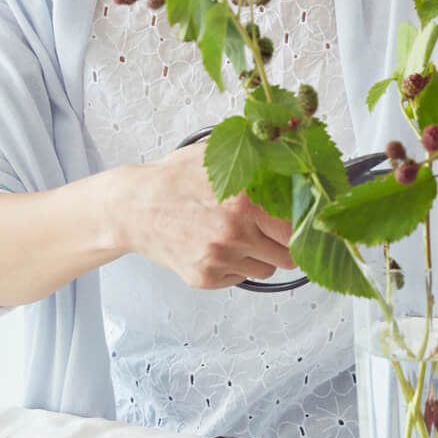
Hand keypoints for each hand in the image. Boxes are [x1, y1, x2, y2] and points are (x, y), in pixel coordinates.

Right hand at [124, 143, 295, 288]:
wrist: (132, 207)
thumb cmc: (173, 180)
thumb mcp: (216, 157)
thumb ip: (256, 162)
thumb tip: (294, 165)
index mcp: (245, 201)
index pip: (298, 227)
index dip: (303, 226)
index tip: (305, 226)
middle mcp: (236, 233)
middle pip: (289, 256)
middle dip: (284, 245)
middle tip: (274, 234)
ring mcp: (220, 259)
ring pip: (266, 270)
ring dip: (260, 257)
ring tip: (238, 236)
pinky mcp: (205, 278)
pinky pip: (239, 279)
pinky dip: (235, 266)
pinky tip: (217, 246)